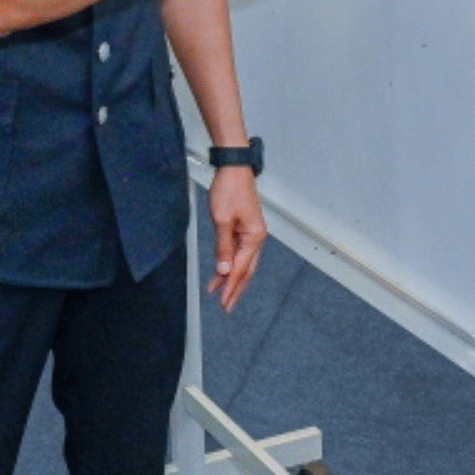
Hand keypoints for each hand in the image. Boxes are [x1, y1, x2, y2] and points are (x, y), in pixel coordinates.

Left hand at [207, 166, 266, 311]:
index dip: (231, 287)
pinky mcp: (245, 228)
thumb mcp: (221, 220)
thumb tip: (224, 270)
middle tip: (225, 306)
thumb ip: (223, 247)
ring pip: (242, 262)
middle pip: (246, 270)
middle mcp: (257, 237)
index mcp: (255, 237)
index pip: (241, 268)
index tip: (224, 302)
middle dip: (235, 288)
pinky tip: (220, 271)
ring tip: (217, 292)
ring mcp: (252, 233)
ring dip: (230, 277)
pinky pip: (238, 251)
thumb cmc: (230, 189)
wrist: (234, 168)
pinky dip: (229, 263)